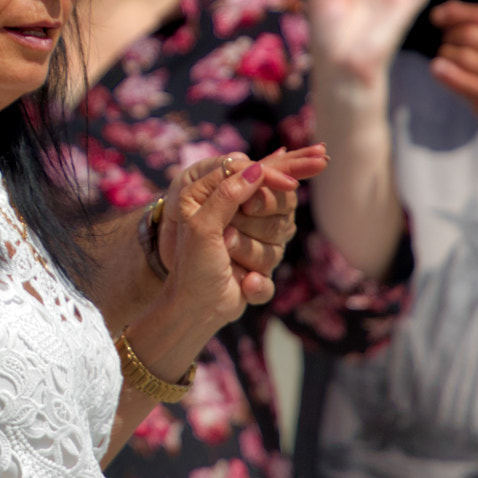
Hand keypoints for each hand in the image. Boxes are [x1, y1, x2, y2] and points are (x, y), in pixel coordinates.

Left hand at [159, 147, 326, 319]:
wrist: (191, 308)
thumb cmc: (191, 263)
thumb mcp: (202, 225)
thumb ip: (228, 194)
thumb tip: (256, 169)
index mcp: (222, 198)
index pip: (258, 176)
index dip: (273, 178)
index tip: (287, 183)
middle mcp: (241, 218)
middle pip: (276, 210)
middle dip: (253, 227)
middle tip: (225, 237)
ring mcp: (254, 244)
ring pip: (276, 245)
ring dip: (249, 255)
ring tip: (225, 258)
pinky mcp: (261, 271)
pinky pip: (272, 275)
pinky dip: (257, 283)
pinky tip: (244, 283)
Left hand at [429, 2, 477, 130]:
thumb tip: (442, 11)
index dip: (454, 13)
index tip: (436, 16)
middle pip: (468, 35)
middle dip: (450, 34)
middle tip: (448, 41)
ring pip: (462, 56)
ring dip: (446, 53)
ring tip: (448, 55)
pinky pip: (461, 81)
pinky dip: (444, 72)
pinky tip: (438, 68)